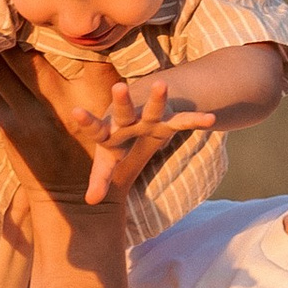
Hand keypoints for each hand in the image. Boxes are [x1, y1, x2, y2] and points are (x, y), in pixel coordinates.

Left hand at [54, 70, 213, 203]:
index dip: (87, 122)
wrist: (137, 115)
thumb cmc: (118, 143)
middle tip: (119, 87)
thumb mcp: (107, 160)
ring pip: (153, 107)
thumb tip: (90, 203)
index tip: (76, 112)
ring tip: (162, 85)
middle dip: (122, 100)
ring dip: (158, 98)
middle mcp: (126, 121)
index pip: (95, 129)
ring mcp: (148, 117)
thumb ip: (100, 179)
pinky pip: (182, 120)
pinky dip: (195, 120)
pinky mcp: (168, 119)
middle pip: (123, 111)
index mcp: (108, 132)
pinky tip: (210, 119)